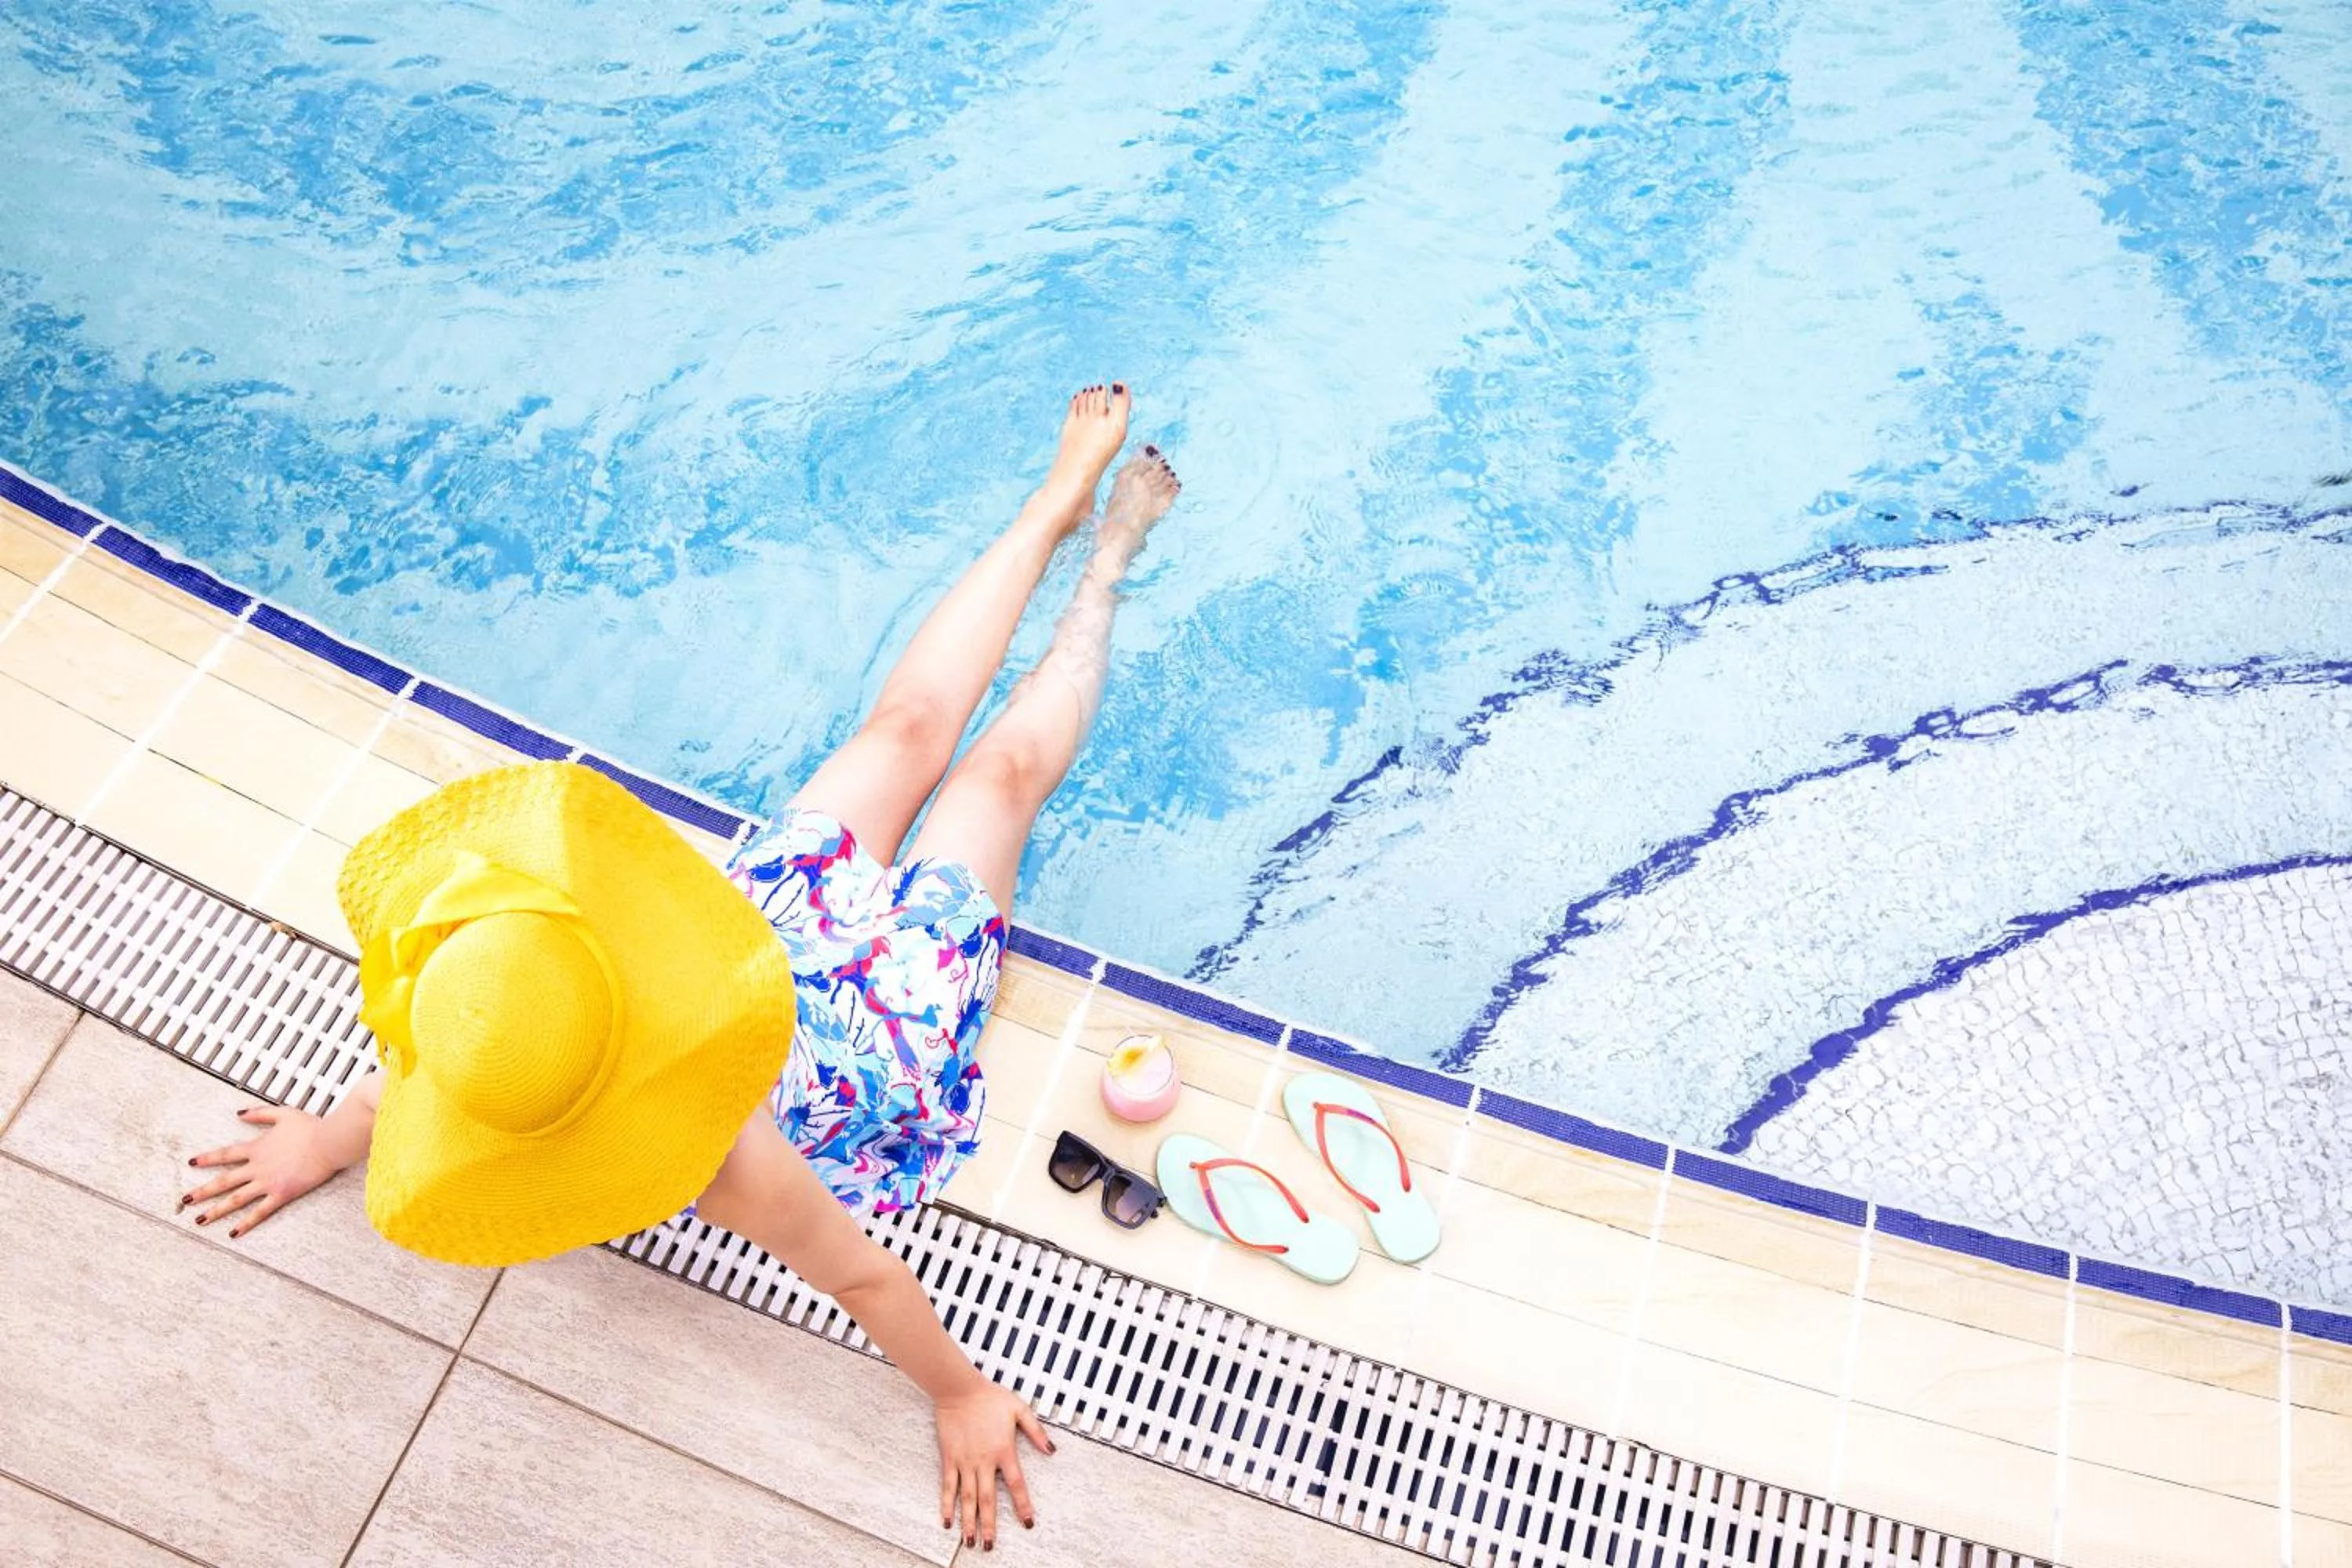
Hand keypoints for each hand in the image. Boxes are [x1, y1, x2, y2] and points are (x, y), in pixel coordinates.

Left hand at [181, 1105, 345, 1237]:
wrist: (328, 1142)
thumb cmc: (310, 1127)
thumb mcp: (283, 1113)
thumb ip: (259, 1113)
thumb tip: (239, 1113)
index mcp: (257, 1147)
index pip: (225, 1154)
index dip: (207, 1159)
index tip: (192, 1163)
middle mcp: (257, 1167)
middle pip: (224, 1181)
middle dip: (202, 1191)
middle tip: (185, 1200)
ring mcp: (268, 1182)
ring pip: (236, 1199)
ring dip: (216, 1210)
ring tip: (200, 1220)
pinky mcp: (281, 1194)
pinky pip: (260, 1212)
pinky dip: (246, 1223)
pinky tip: (234, 1232)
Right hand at [935, 1379, 1053, 1549]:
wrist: (959, 1389)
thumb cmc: (990, 1397)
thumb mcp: (1020, 1409)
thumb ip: (1036, 1431)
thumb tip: (1052, 1449)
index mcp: (1004, 1450)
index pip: (1016, 1485)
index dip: (1022, 1506)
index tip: (1027, 1523)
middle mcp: (984, 1461)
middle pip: (988, 1500)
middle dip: (989, 1525)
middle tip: (990, 1546)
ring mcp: (965, 1462)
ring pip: (967, 1498)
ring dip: (969, 1522)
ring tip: (970, 1542)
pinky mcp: (950, 1459)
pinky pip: (948, 1486)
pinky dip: (947, 1505)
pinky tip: (947, 1521)